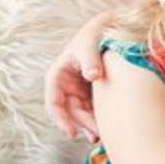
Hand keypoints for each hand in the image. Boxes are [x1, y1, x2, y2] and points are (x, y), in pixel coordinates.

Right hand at [43, 12, 108, 139]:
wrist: (110, 27)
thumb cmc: (95, 35)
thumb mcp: (90, 46)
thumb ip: (91, 60)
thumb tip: (92, 76)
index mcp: (57, 75)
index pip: (54, 103)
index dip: (61, 120)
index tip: (72, 132)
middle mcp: (65, 84)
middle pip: (70, 111)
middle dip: (81, 125)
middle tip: (95, 136)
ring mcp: (77, 88)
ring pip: (81, 112)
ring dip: (90, 124)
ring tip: (102, 136)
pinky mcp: (90, 89)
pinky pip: (92, 107)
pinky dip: (98, 116)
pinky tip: (109, 126)